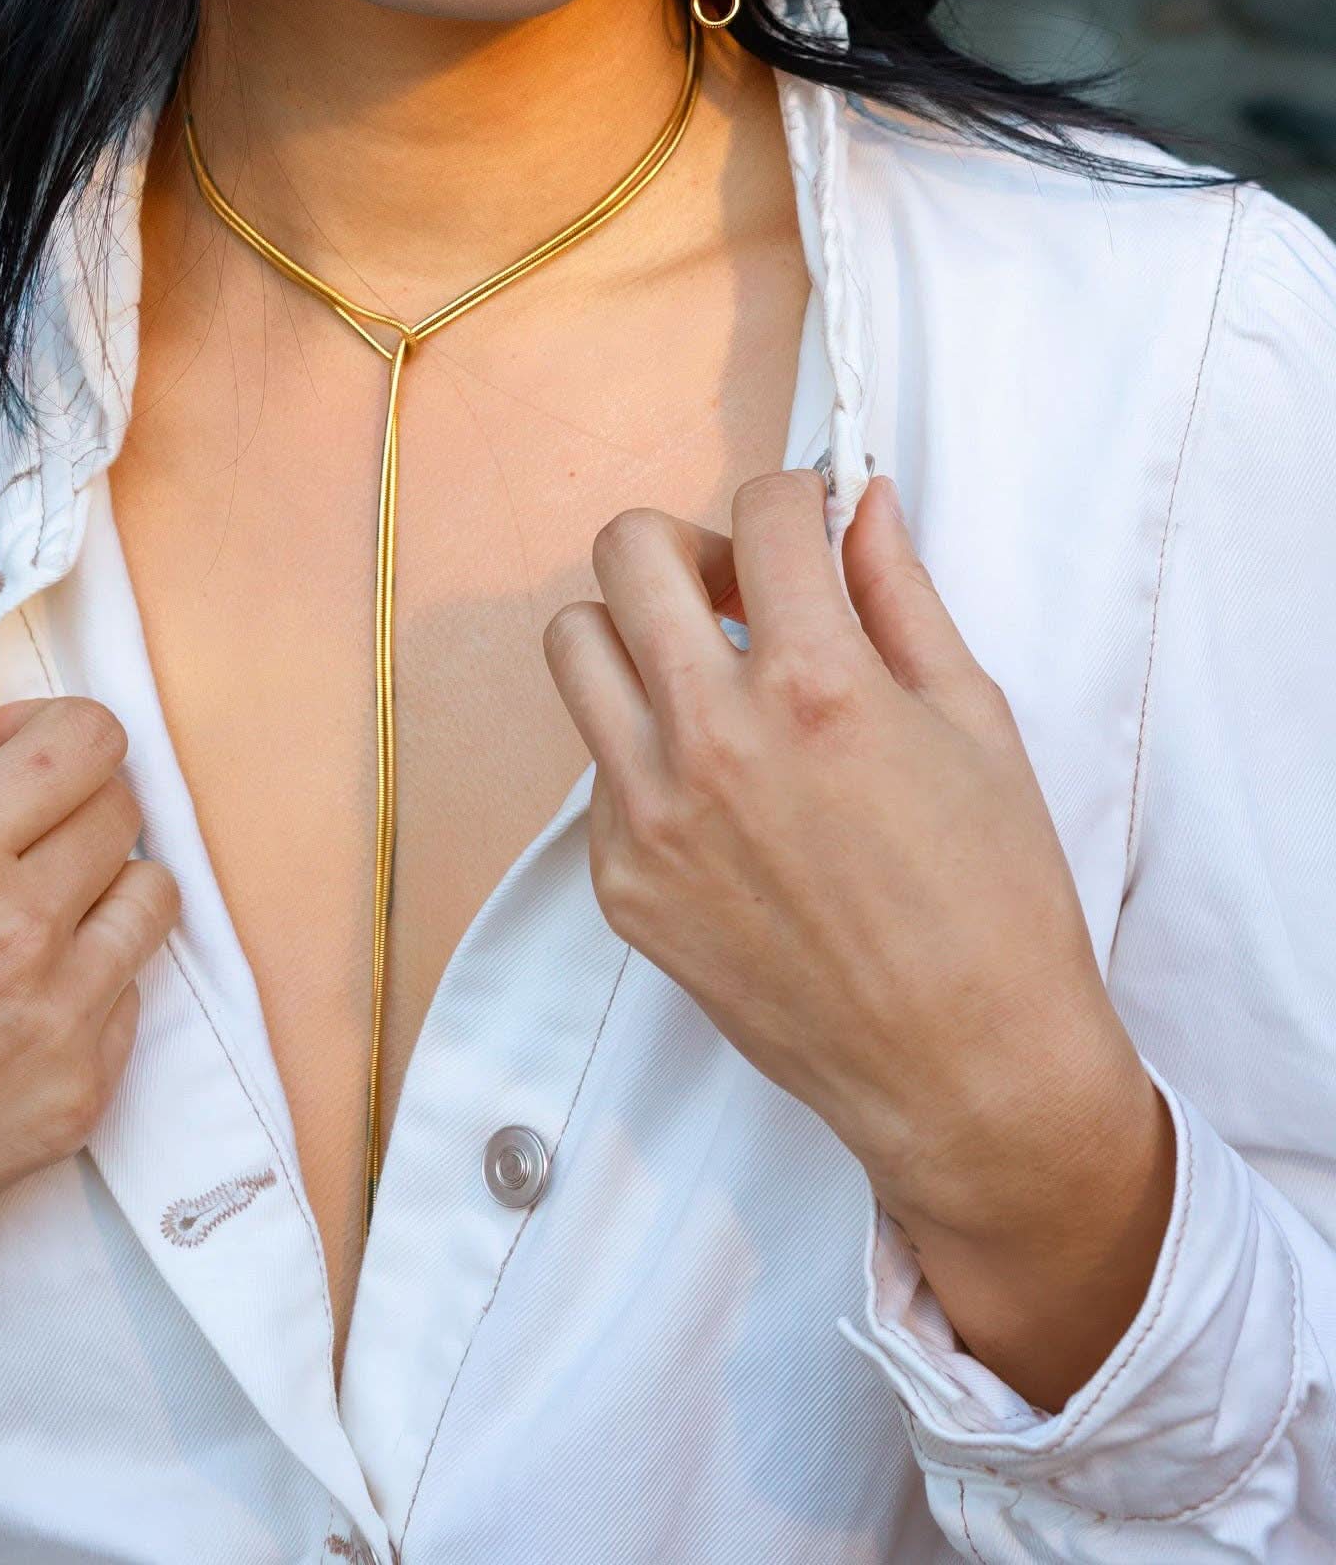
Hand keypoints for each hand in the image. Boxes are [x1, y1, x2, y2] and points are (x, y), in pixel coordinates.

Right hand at [0, 697, 178, 1483]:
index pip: (87, 741)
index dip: (51, 729)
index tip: (5, 755)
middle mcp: (25, 932)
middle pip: (124, 809)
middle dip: (70, 799)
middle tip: (7, 832)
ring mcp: (64, 1023)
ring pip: (153, 898)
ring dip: (102, 882)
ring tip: (29, 911)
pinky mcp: (80, 1100)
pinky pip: (132, 997)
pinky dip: (92, 978)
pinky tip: (13, 1001)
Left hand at [545, 474, 1174, 1409]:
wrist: (967, 1074)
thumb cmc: (996, 902)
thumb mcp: (976, 721)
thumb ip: (901, 596)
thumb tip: (859, 505)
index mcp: (817, 687)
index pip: (764, 513)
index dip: (797, 497)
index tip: (811, 522)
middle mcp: (712, 739)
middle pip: (627, 551)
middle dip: (691, 545)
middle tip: (743, 592)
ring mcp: (650, 815)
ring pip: (575, 646)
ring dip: (637, 633)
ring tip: (706, 674)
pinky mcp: (620, 882)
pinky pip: (597, 765)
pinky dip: (646, 749)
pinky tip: (725, 793)